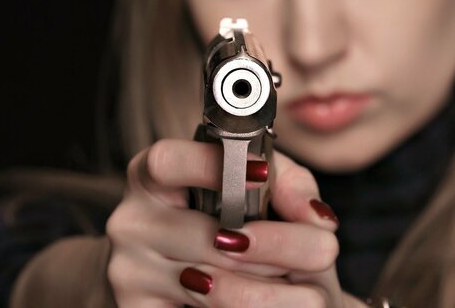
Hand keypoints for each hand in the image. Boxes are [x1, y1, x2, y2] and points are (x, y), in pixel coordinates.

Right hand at [106, 139, 366, 306]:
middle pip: (210, 234)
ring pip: (214, 287)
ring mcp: (130, 270)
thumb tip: (314, 216)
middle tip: (324, 250)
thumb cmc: (231, 221)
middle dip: (281, 246)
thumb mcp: (258, 189)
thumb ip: (288, 183)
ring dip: (274, 291)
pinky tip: (269, 304)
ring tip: (307, 290)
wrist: (194, 275)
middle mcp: (133, 220)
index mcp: (154, 178)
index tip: (261, 173)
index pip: (166, 162)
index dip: (211, 166)